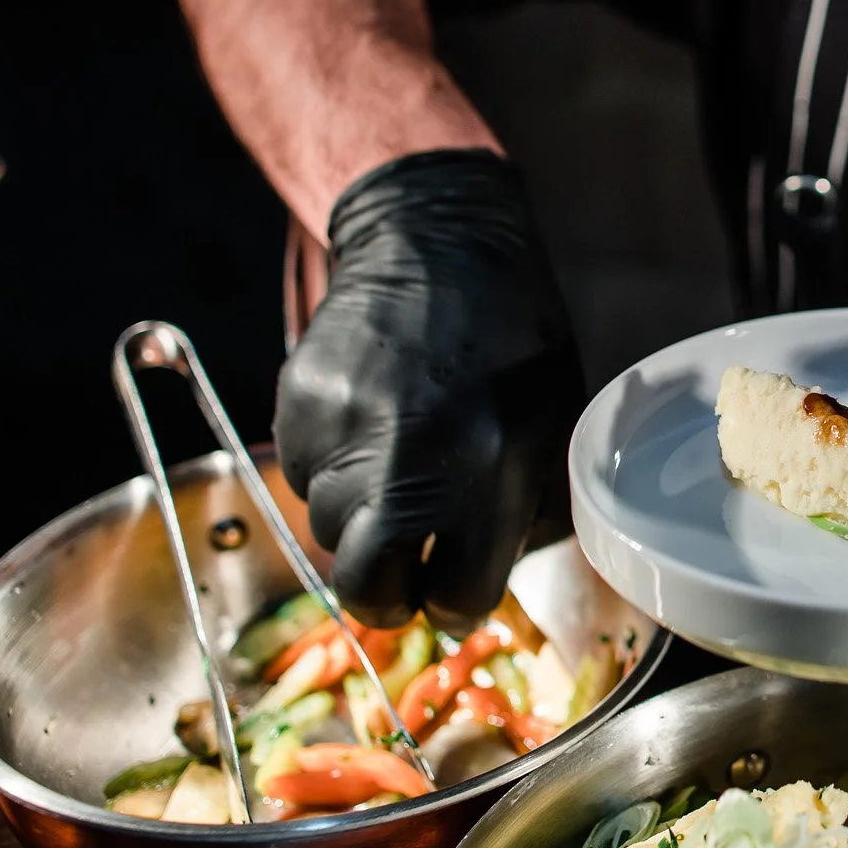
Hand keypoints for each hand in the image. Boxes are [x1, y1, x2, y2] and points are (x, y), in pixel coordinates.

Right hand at [274, 149, 581, 632]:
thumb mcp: (550, 424)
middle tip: (400, 579)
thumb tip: (483, 582)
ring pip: (327, 529)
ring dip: (357, 521)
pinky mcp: (297, 405)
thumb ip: (520, 508)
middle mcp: (410, 458)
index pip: (458, 595)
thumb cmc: (512, 339)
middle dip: (385, 596)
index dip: (455, 604)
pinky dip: (327, 469)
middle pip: (367, 585)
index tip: (452, 593)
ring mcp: (343, 430)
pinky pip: (300, 475)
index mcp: (489, 467)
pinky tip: (365, 425)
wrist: (437, 243)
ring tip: (393, 466)